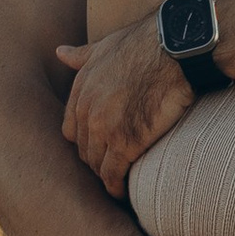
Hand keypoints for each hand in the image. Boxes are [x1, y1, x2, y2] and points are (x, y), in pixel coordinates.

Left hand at [55, 15, 193, 194]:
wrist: (174, 49)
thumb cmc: (146, 43)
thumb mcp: (105, 45)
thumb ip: (81, 55)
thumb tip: (60, 52)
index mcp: (81, 90)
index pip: (72, 130)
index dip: (85, 141)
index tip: (99, 147)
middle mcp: (87, 111)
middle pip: (84, 150)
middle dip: (96, 161)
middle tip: (112, 170)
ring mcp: (105, 128)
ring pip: (97, 165)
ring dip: (106, 176)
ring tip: (119, 183)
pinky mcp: (126, 142)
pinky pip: (113, 174)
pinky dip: (116, 186)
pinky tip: (123, 192)